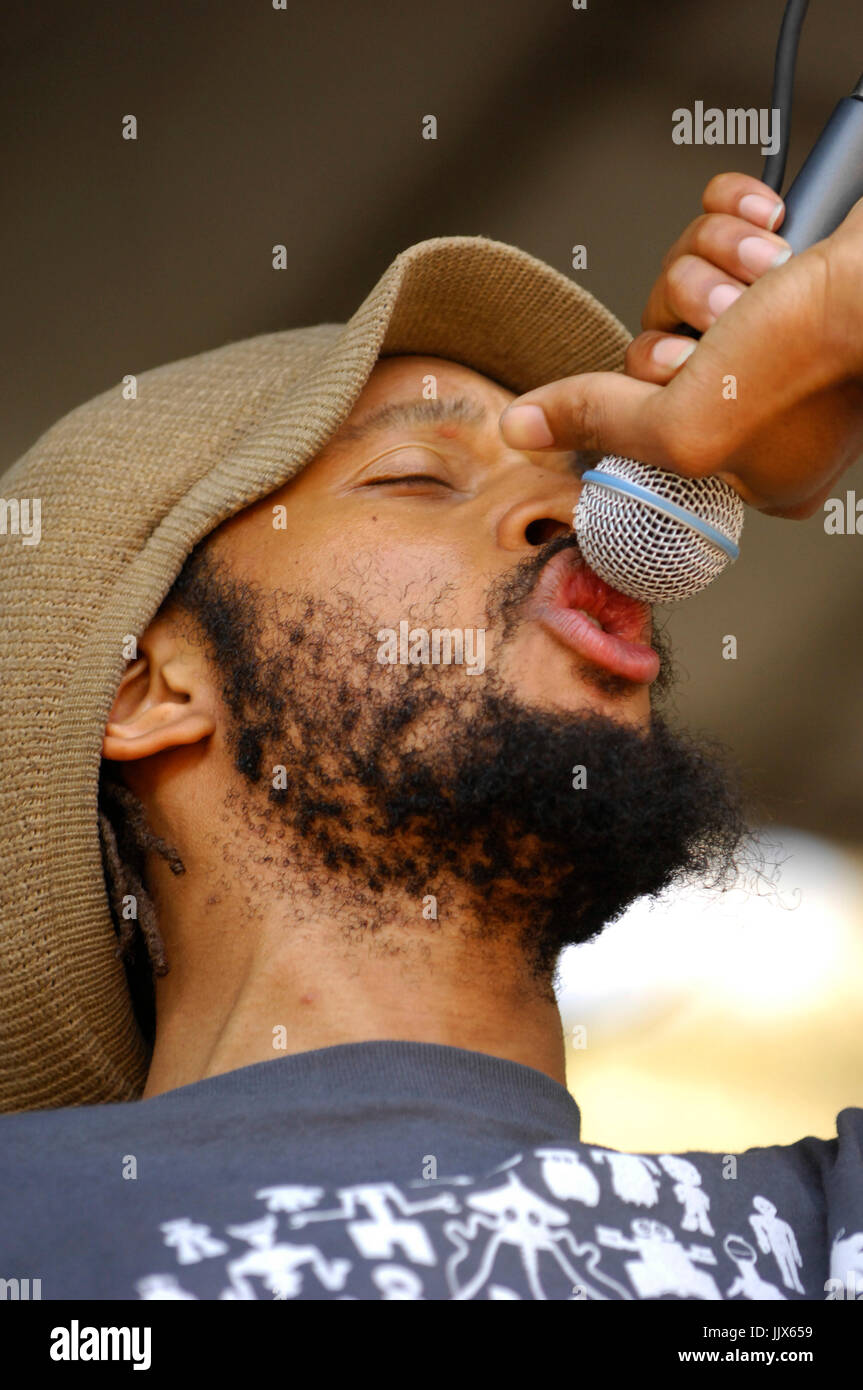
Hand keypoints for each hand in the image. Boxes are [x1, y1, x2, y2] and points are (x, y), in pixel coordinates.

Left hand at [500, 173, 862, 518]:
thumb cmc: (814, 356)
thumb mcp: (680, 423)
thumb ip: (598, 422)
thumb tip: (522, 430)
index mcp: (755, 467)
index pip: (652, 419)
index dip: (657, 382)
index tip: (687, 374)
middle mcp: (771, 404)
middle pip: (663, 339)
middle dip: (689, 312)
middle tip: (732, 323)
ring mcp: (787, 332)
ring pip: (688, 277)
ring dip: (715, 261)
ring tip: (766, 275)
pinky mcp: (795, 264)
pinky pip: (721, 222)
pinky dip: (733, 213)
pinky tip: (767, 224)